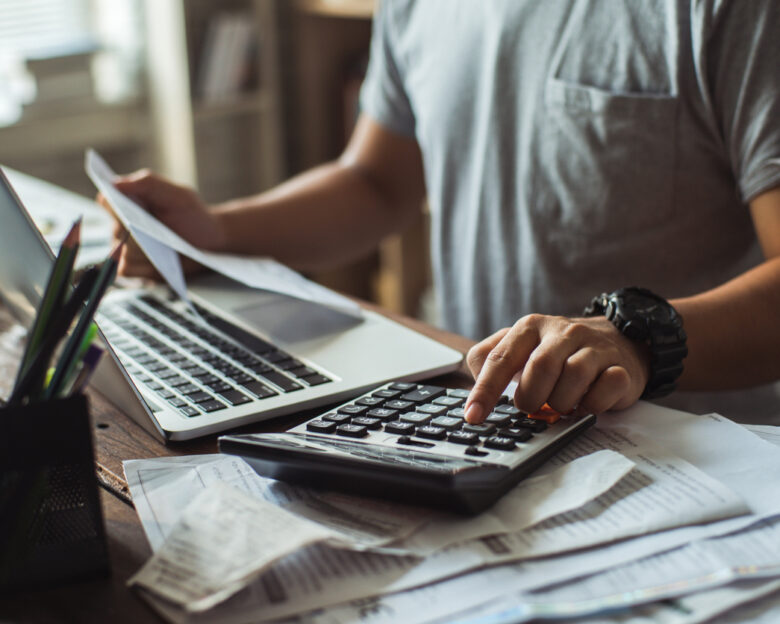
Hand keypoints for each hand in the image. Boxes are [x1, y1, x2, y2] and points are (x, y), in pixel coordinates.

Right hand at [97, 170, 225, 277]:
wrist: (210, 240)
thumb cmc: (193, 214)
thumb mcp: (176, 195)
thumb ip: (147, 183)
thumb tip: (114, 184)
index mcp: (129, 203)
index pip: (107, 201)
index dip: (114, 206)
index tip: (129, 210)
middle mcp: (123, 226)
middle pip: (115, 230)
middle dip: (133, 232)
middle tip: (153, 231)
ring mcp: (128, 248)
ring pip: (119, 252)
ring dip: (140, 250)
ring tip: (163, 246)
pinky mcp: (137, 267)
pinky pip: (126, 269)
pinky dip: (141, 267)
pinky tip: (159, 262)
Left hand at [464, 314, 650, 423]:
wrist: (619, 340)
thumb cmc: (559, 352)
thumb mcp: (522, 347)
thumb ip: (491, 361)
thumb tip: (474, 389)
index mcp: (530, 327)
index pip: (500, 358)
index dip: (485, 390)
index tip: (474, 416)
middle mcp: (562, 332)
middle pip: (539, 368)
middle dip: (531, 397)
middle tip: (532, 407)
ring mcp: (594, 347)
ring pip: (573, 377)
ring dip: (562, 402)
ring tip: (560, 405)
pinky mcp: (620, 367)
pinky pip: (606, 388)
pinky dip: (593, 404)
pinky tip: (587, 404)